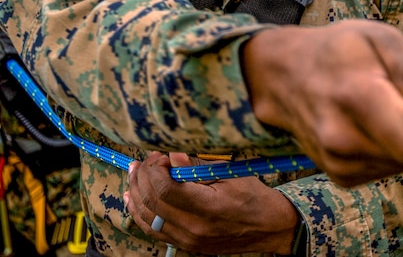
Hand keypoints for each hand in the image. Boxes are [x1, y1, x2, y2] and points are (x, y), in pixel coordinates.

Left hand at [123, 152, 299, 254]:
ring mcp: (188, 240)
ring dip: (136, 193)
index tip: (160, 156)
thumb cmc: (253, 196)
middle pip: (152, 202)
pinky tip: (133, 198)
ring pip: (148, 218)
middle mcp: (194, 228)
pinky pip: (153, 230)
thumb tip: (172, 156)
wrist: (268, 226)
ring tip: (134, 174)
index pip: (166, 189)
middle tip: (144, 160)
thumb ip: (197, 167)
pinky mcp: (186, 245)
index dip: (155, 169)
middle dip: (142, 177)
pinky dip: (139, 213)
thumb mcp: (229, 174)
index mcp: (208, 208)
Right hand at [242, 20, 402, 186]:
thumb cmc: (338, 50)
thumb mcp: (377, 38)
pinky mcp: (340, 176)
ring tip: (388, 108)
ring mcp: (338, 162)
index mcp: (357, 97)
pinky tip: (374, 126)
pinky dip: (393, 151)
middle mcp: (343, 138)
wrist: (285, 76)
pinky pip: (389, 170)